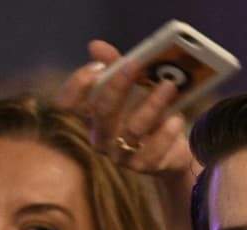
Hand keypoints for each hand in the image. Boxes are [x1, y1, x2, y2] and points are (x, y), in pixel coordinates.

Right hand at [58, 40, 195, 175]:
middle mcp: (101, 137)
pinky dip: (166, 132)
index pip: (69, 102)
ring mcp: (120, 155)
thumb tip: (96, 46)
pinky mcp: (142, 167)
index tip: (99, 66)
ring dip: (152, 104)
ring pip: (132, 129)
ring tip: (170, 86)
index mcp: (92, 116)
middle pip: (101, 111)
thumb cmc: (147, 115)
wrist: (173, 152)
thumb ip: (115, 66)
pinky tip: (177, 118)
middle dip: (118, 85)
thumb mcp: (133, 89)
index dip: (78, 84)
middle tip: (135, 64)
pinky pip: (152, 150)